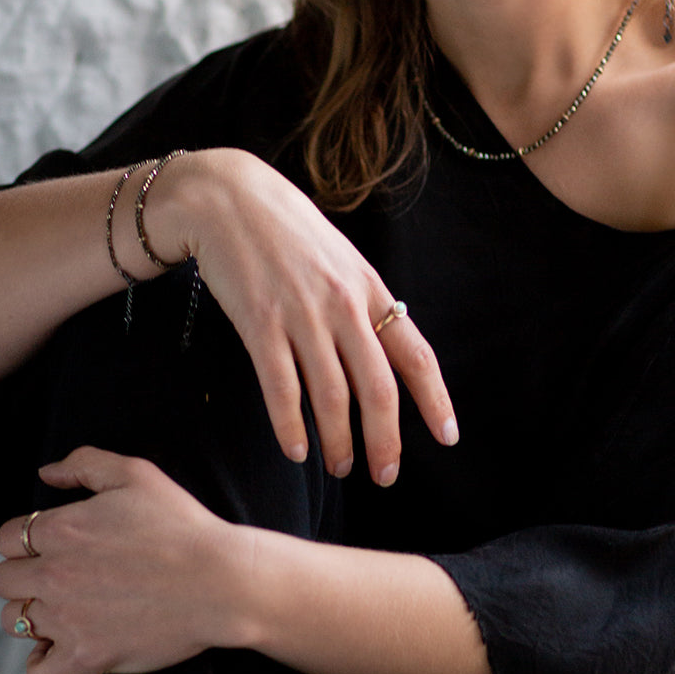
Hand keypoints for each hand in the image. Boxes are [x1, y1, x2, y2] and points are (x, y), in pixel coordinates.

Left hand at [0, 448, 244, 673]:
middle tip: (63, 579)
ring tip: (67, 613)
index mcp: (60, 530)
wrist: (222, 581)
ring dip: (35, 617)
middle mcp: (54, 575)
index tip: (55, 549)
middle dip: (27, 578)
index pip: (6, 539)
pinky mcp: (87, 657)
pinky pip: (38, 673)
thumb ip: (84, 463)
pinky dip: (44, 665)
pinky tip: (63, 651)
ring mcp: (68, 619)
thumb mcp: (136, 475)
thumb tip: (46, 474)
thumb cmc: (184, 526)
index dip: (27, 542)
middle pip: (4, 581)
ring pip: (14, 622)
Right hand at [146, 148, 457, 484]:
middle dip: (386, 442)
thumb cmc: (286, 232)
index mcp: (370, 291)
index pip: (416, 355)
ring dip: (338, 442)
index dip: (435, 401)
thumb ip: (362, 305)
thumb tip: (383, 356)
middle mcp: (343, 306)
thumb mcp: (340, 260)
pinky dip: (290, 425)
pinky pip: (281, 386)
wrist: (227, 196)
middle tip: (384, 476)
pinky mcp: (259, 321)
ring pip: (331, 396)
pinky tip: (296, 450)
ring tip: (341, 468)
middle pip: (378, 389)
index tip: (447, 438)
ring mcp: (302, 314)